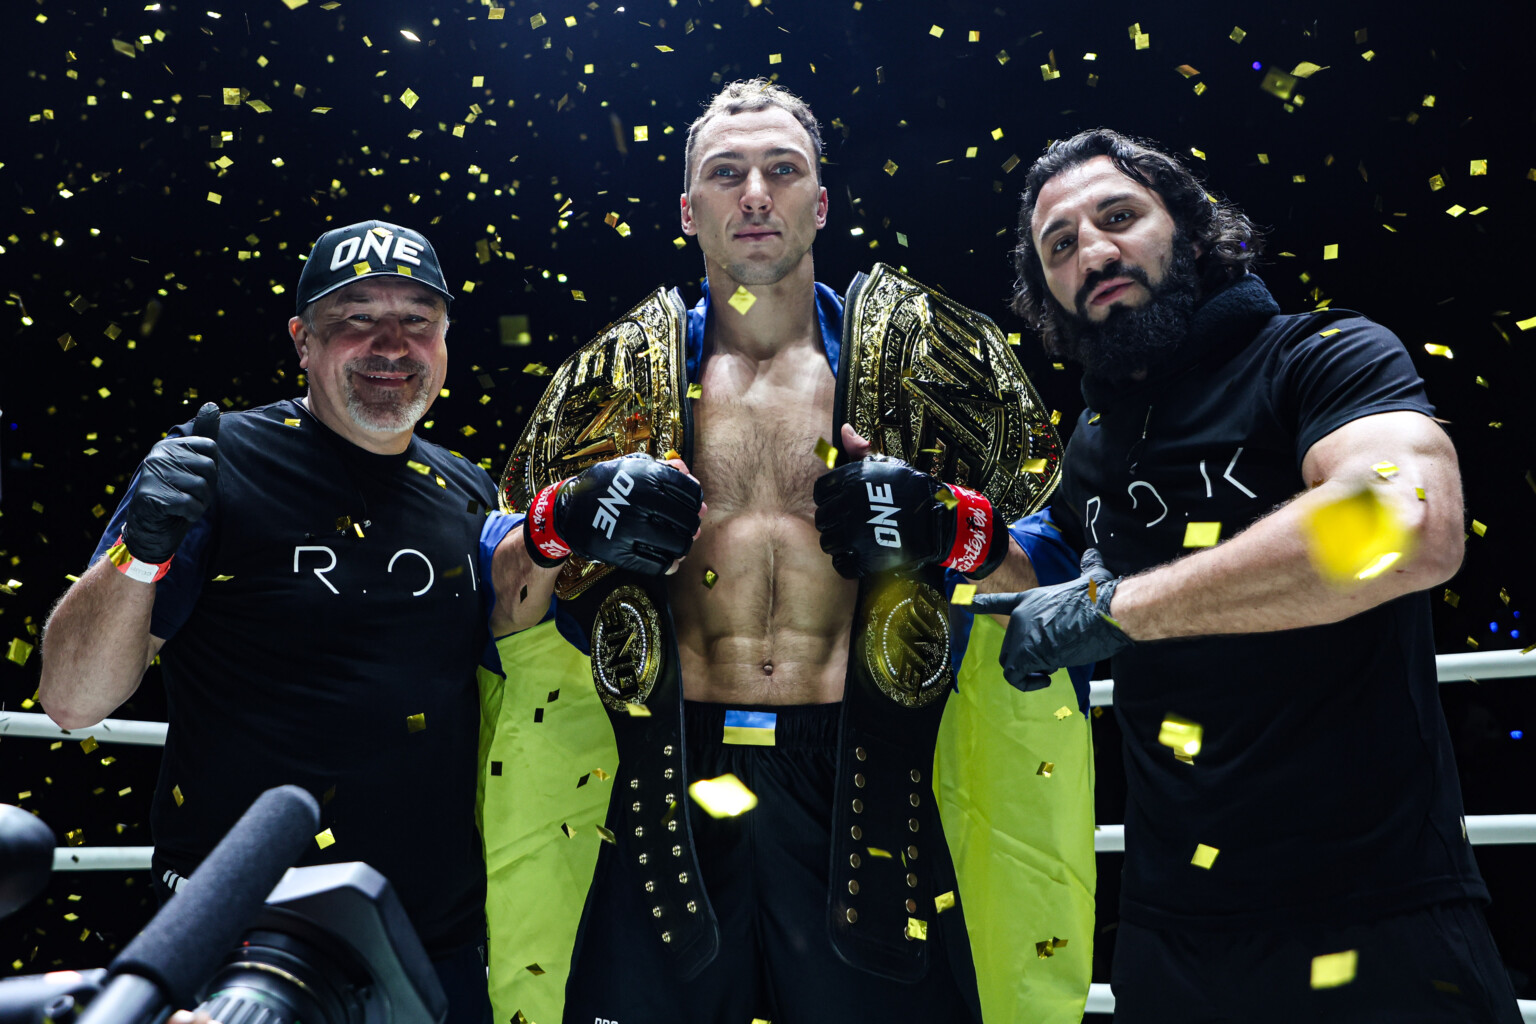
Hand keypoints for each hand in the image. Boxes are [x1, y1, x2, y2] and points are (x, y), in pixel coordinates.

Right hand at [120, 402, 219, 564]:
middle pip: (209, 467)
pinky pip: (191, 504)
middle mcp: (159, 455)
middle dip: (206, 488)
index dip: (210, 470)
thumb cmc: (176, 495)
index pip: (211, 448)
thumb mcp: (192, 463)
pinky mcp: (152, 496)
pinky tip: (177, 514)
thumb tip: (212, 404)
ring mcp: (153, 475)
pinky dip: (191, 514)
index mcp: (169, 445)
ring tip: (182, 506)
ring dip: (199, 503)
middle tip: (188, 496)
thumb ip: (203, 435)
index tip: (193, 478)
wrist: (150, 529)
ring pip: (201, 487)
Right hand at [524, 452, 704, 575]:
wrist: (568, 508)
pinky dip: (669, 564)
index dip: (696, 502)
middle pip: (687, 521)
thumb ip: (664, 468)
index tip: (695, 507)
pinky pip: (656, 563)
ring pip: (675, 544)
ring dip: (684, 547)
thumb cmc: (607, 485)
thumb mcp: (632, 466)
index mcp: (647, 477)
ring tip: (681, 545)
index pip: (690, 493)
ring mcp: (630, 528)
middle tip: (691, 530)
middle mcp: (641, 501)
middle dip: (692, 527)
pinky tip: (671, 562)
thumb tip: (692, 478)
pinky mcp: (619, 551)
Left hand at [813, 424, 1005, 579]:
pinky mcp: (864, 559)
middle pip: (822, 518)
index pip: (820, 492)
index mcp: (849, 482)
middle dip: (832, 520)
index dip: (829, 498)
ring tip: (852, 539)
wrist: (937, 518)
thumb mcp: (885, 464)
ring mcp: (854, 536)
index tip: (839, 501)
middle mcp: (847, 507)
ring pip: (828, 542)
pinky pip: (841, 564)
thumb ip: (859, 450)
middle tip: (847, 522)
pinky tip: (857, 555)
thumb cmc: (909, 488)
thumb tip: (844, 430)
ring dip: (838, 542)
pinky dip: (846, 562)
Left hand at [969, 548, 1132, 690]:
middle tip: (1054, 655)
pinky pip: (1016, 677)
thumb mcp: (1091, 576)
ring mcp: (1022, 635)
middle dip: (1028, 657)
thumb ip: (1087, 566)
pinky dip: (1028, 683)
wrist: (1106, 611)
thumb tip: (1092, 555)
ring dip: (1032, 669)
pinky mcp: (1028, 653)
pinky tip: (1046, 679)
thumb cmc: (1102, 597)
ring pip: (1011, 663)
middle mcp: (1020, 616)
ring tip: (1055, 662)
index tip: (965, 603)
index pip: (996, 601)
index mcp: (1030, 599)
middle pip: (1008, 645)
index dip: (979, 603)